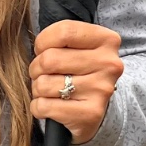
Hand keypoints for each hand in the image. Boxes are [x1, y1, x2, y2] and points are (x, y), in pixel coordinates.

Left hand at [29, 20, 123, 145]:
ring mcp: (101, 90)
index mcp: (107, 40)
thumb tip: (38, 44)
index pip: (64, 31)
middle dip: (36, 68)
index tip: (42, 50)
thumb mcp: (77, 47)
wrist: (93, 111)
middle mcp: (109, 64)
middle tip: (42, 73)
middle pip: (50, 59)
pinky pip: (43, 106)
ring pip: (44, 84)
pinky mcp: (90, 114)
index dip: (43, 41)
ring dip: (37, 88)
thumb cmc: (78, 72)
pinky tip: (50, 106)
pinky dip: (38, 107)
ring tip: (49, 90)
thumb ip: (62, 38)